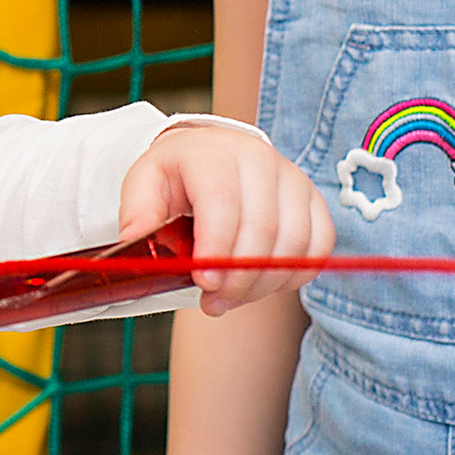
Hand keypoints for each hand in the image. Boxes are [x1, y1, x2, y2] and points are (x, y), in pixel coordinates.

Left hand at [120, 122, 333, 316]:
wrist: (210, 156)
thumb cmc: (176, 176)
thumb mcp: (143, 184)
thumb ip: (137, 211)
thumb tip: (135, 239)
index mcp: (212, 152)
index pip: (222, 202)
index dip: (216, 249)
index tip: (204, 283)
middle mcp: (259, 158)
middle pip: (262, 227)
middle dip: (238, 277)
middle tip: (213, 302)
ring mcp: (292, 177)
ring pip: (294, 242)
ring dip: (264, 282)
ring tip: (231, 297)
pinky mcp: (313, 199)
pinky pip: (319, 245)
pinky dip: (294, 274)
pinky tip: (263, 283)